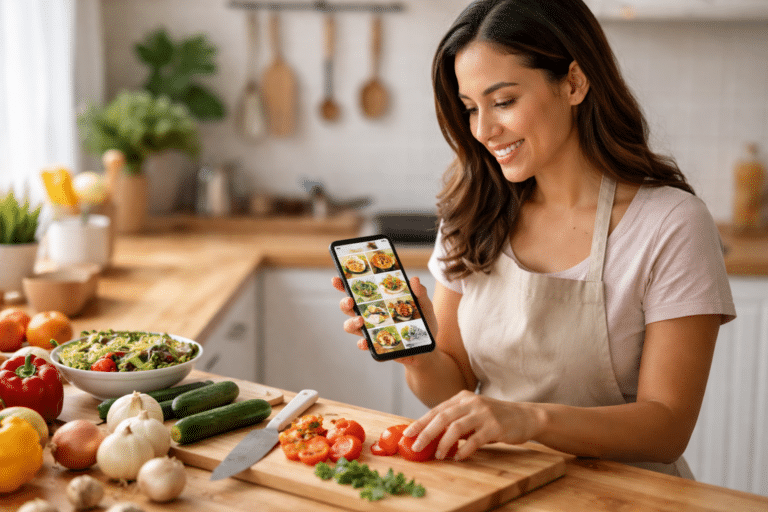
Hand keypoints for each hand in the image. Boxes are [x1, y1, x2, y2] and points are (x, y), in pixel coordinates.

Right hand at [331, 275, 438, 365]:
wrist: (427, 349)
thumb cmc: (422, 323)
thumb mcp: (424, 305)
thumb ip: (420, 293)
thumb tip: (414, 280)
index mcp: (378, 300)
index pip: (357, 290)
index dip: (344, 284)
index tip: (337, 279)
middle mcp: (370, 314)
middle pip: (348, 307)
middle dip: (344, 302)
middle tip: (350, 300)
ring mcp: (371, 330)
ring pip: (351, 325)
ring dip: (351, 322)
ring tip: (360, 320)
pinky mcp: (376, 345)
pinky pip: (363, 344)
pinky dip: (362, 343)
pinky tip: (365, 342)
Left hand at [401, 390, 542, 460]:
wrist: (525, 416)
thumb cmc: (495, 417)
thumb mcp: (473, 414)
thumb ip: (455, 421)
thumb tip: (432, 437)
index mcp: (463, 397)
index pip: (437, 410)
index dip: (421, 422)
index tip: (408, 434)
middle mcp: (471, 402)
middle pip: (443, 417)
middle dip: (426, 432)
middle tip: (416, 446)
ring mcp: (484, 413)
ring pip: (456, 427)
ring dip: (444, 443)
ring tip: (438, 455)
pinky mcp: (495, 426)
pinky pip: (475, 440)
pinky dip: (464, 450)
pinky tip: (459, 457)